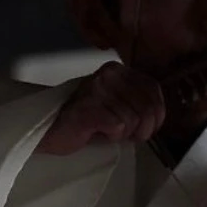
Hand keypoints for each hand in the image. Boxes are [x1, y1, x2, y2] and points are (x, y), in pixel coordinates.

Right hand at [36, 62, 165, 154]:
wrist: (47, 129)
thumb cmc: (84, 121)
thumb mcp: (116, 104)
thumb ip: (136, 102)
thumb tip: (158, 116)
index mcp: (119, 70)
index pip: (154, 90)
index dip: (157, 115)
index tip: (145, 128)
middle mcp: (110, 74)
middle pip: (148, 107)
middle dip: (142, 129)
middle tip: (125, 135)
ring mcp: (98, 88)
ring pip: (134, 120)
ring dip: (123, 133)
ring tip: (105, 131)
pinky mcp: (89, 106)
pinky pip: (119, 126)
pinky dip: (111, 136)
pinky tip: (96, 132)